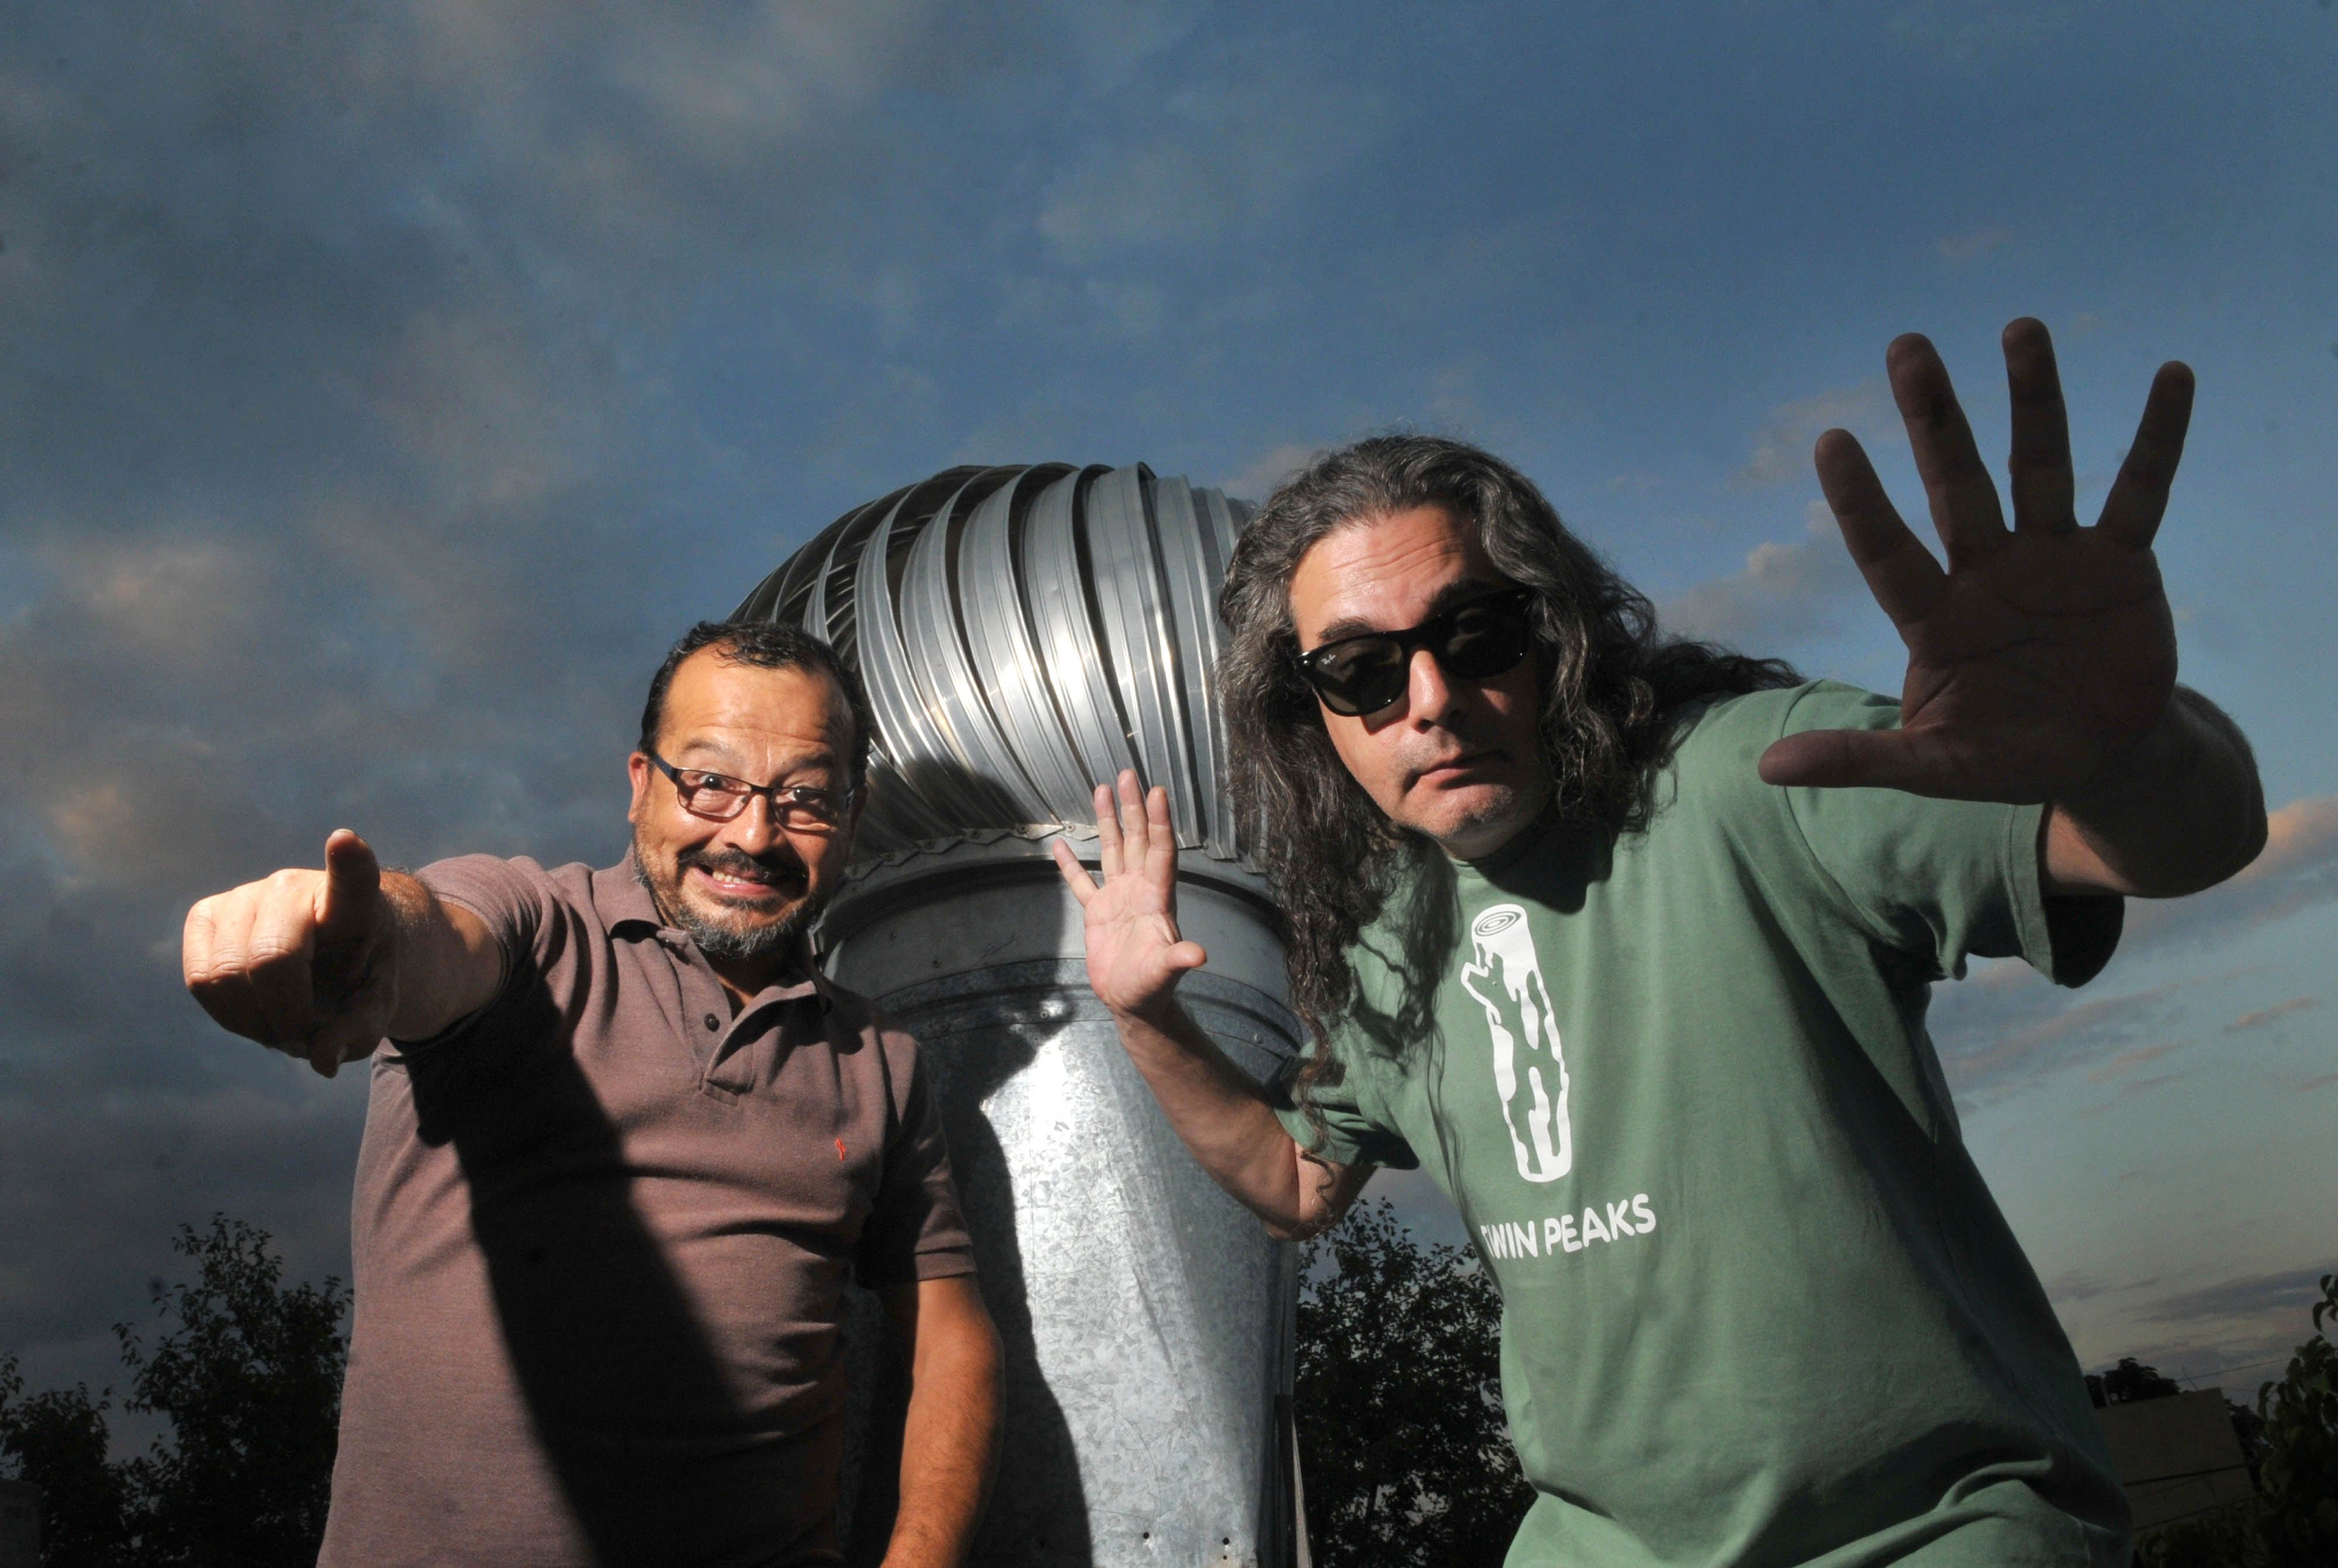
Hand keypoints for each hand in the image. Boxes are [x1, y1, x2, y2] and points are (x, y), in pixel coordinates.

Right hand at [182, 829, 397, 1076]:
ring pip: (227, 975)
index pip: (353, 878)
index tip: (345, 841)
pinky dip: (226, 1014)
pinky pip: (200, 980)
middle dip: (286, 1016)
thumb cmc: (355, 979)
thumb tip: (321, 1060)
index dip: (349, 863)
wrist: (327, 955)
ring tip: (283, 1023)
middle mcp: (294, 887)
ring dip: (254, 1022)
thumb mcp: (372, 1010)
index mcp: (354, 904)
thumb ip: (357, 1033)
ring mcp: (244, 895)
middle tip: (306, 1035)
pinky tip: (254, 1011)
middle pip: (272, 960)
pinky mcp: (206, 913)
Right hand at [1050, 770, 1206, 1021]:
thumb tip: (1199, 955)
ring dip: (1109, 822)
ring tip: (1103, 789)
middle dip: (1133, 808)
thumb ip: (1177, 959)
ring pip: (1114, 850)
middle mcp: (1139, 889)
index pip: (1160, 851)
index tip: (1157, 792)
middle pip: (1138, 840)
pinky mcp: (1097, 913)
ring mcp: (1118, 898)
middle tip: (1128, 775)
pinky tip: (1061, 844)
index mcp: (1157, 897)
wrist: (1132, 1004)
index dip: (1159, 822)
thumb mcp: (1164, 972)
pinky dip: (1072, 864)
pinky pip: (1082, 882)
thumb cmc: (1152, 988)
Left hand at [1759, 317, 2192, 802]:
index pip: (1888, 550)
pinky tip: (2173, 375)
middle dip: (1934, 418)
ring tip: (2019, 326)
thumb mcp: (1935, 766)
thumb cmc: (2007, 759)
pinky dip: (2158, 438)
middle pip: (1957, 482)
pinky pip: (2142, 491)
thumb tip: (1766, 770)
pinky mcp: (2123, 563)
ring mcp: (2055, 557)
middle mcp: (1988, 570)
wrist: (2100, 759)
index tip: (1830, 439)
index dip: (1861, 501)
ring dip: (2033, 398)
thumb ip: (1860, 760)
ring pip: (2041, 465)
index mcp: (1936, 617)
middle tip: (1907, 345)